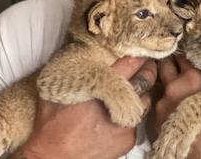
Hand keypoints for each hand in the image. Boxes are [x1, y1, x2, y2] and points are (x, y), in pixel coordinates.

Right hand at [12, 56, 156, 158]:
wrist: (54, 157)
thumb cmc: (51, 124)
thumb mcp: (54, 90)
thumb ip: (71, 72)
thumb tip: (77, 52)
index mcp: (100, 87)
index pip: (131, 64)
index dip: (139, 56)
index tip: (141, 52)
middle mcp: (117, 104)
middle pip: (145, 80)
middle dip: (149, 70)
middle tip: (149, 65)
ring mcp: (126, 123)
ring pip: (145, 100)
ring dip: (141, 94)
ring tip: (134, 90)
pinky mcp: (129, 139)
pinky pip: (136, 120)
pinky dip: (131, 115)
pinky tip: (119, 114)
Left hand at [151, 55, 200, 158]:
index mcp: (195, 77)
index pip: (184, 54)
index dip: (189, 52)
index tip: (191, 52)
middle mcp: (175, 88)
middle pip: (167, 64)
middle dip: (173, 63)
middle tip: (180, 63)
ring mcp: (163, 105)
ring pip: (162, 85)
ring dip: (168, 83)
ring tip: (180, 88)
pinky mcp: (157, 121)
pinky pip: (160, 104)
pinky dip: (166, 101)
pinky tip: (177, 106)